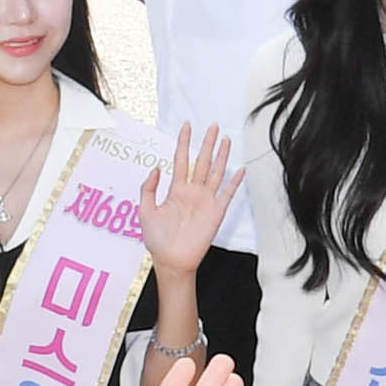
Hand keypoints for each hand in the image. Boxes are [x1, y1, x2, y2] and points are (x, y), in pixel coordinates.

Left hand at [139, 122, 239, 279]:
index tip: (186, 126)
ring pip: (215, 172)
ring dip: (221, 156)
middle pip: (201, 161)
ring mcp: (205, 201)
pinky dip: (234, 181)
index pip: (181, 160)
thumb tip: (155, 168)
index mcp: (176, 190)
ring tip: (225, 139)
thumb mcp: (145, 211)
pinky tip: (240, 169)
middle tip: (212, 125)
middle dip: (206, 143)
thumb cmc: (157, 240)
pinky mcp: (216, 212)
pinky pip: (227, 194)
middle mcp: (192, 192)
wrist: (172, 260)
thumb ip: (148, 188)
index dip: (183, 143)